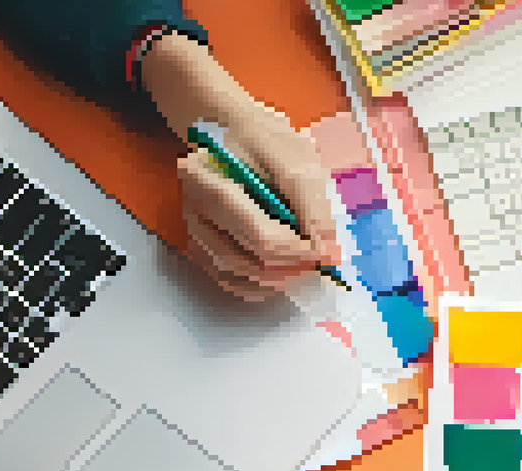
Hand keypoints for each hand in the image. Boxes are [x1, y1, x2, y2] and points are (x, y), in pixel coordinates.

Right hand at [141, 33, 340, 300]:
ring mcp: (195, 227)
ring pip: (238, 272)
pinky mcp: (201, 244)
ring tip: (305, 262)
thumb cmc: (264, 141)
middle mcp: (193, 204)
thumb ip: (314, 206)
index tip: (328, 252)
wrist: (237, 136)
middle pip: (248, 255)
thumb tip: (327, 249)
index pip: (258, 231)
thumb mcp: (298, 160)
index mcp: (209, 175)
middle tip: (321, 258)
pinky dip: (260, 284)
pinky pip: (228, 279)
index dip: (299, 249)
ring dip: (278, 276)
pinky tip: (282, 272)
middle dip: (293, 262)